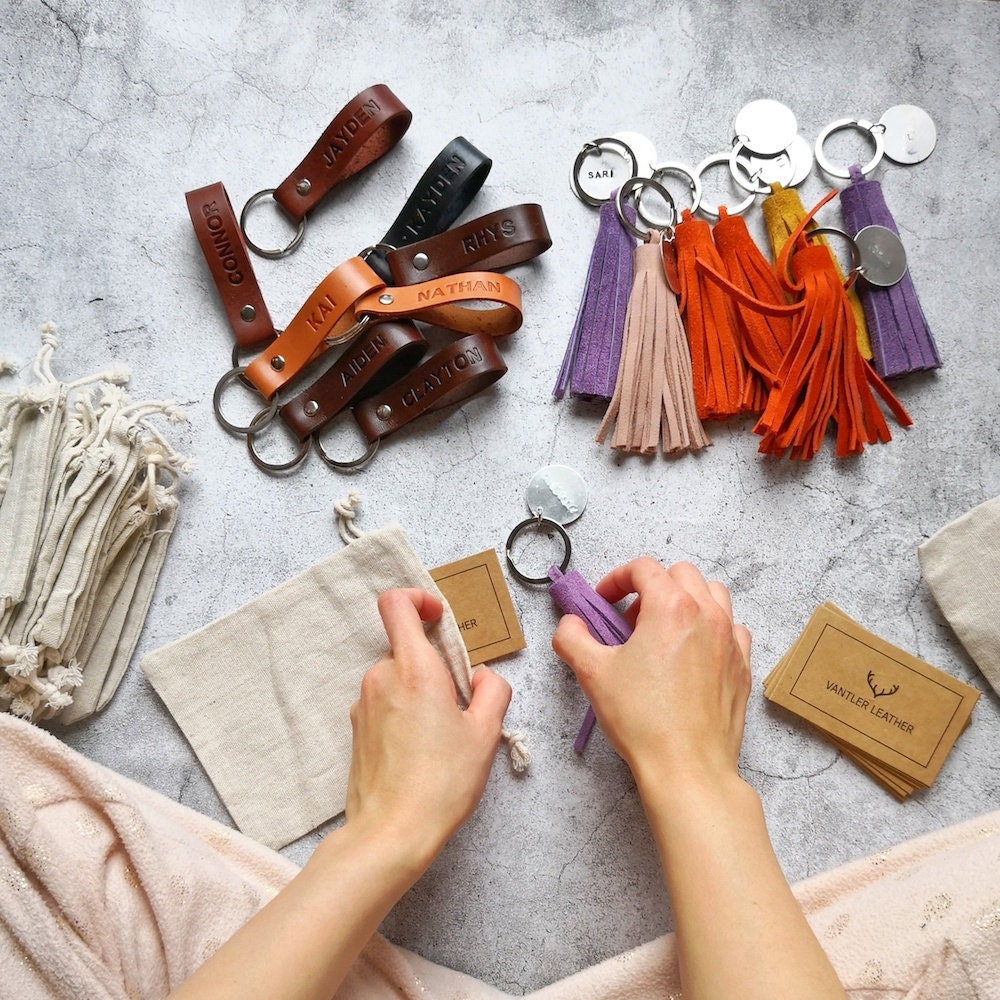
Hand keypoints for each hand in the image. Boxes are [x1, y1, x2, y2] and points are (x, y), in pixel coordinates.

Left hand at [345, 588, 510, 869]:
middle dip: (436, 665)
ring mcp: (364, 704)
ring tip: (442, 735)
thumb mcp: (485, 733)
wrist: (391, 832)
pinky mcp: (357, 729)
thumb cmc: (440, 783)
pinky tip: (423, 750)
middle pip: (407, 648)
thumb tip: (483, 677)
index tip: (439, 617)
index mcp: (414, 670)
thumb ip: (493, 690)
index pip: (396, 604)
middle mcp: (381, 678)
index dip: (418, 599)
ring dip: (422, 692)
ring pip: (398, 678)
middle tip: (459, 703)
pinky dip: (406, 713)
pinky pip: (386, 703)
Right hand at [551, 559, 751, 796]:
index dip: (616, 579)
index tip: (604, 602)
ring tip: (664, 631)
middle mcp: (707, 615)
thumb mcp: (592, 673)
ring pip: (714, 595)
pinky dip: (713, 629)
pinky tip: (694, 654)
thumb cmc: (643, 719)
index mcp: (671, 608)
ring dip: (687, 601)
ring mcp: (730, 641)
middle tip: (631, 620)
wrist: (687, 767)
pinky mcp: (743, 667)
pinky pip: (733, 629)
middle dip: (652, 587)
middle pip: (682, 574)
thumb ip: (572, 637)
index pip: (643, 568)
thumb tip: (571, 625)